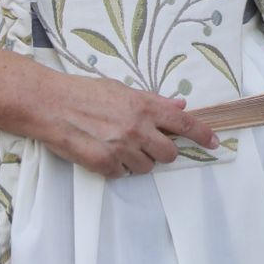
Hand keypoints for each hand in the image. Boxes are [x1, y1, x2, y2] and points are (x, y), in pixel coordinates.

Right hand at [35, 74, 217, 177]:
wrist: (49, 104)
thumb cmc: (84, 92)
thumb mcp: (122, 89)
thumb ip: (153, 101)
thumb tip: (179, 106)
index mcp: (144, 106)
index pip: (185, 124)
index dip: (203, 135)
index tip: (215, 143)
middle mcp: (137, 128)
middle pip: (169, 154)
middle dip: (162, 151)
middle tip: (146, 143)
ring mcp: (121, 148)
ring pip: (146, 167)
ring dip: (138, 160)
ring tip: (118, 144)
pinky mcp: (103, 164)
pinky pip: (121, 174)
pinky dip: (116, 167)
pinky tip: (103, 152)